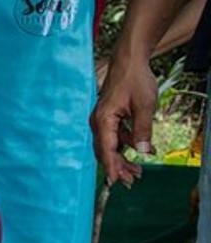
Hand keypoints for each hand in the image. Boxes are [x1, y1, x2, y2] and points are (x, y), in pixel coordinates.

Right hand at [90, 51, 154, 187]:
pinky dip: (125, 146)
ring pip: (110, 146)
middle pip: (105, 152)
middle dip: (118, 167)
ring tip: (137, 171)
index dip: (112, 167)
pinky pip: (114, 138)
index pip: (106, 149)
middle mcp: (98, 123)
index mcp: (103, 120)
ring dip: (122, 159)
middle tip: (131, 181)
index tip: (116, 182)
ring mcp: (102, 121)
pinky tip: (139, 151)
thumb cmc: (134, 79)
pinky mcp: (108, 118)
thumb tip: (142, 151)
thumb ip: (142, 129)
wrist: (129, 61)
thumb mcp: (144, 105)